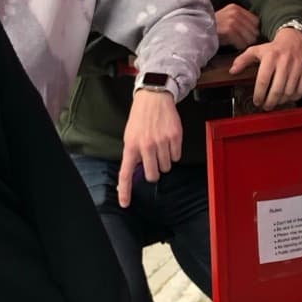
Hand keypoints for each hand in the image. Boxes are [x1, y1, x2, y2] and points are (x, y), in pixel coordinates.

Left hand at [118, 87, 182, 206]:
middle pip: (153, 175)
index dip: (125, 191)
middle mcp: (146, 146)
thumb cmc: (140, 118)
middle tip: (153, 160)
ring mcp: (161, 142)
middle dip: (154, 171)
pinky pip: (176, 157)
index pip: (126, 173)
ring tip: (160, 145)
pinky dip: (174, 152)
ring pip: (166, 166)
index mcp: (131, 146)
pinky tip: (168, 140)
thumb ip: (132, 154)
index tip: (125, 204)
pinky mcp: (175, 137)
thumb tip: (133, 173)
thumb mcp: (130, 136)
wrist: (153, 97)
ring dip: (164, 160)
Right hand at [214, 3, 261, 51]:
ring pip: (250, 38)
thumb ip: (239, 20)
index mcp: (235, 8)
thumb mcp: (225, 18)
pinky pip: (242, 43)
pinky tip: (232, 45)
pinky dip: (238, 47)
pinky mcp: (229, 30)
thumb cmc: (211, 28)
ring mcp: (232, 21)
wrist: (196, 31)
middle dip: (249, 38)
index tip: (245, 36)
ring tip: (236, 44)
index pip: (256, 21)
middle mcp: (235, 12)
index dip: (252, 30)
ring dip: (244, 44)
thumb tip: (255, 30)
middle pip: (254, 30)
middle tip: (240, 41)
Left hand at [229, 28, 301, 109]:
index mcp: (270, 57)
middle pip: (277, 89)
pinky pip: (301, 89)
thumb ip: (242, 60)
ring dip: (281, 101)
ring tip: (276, 101)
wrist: (295, 39)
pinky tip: (288, 97)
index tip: (257, 101)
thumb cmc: (274, 48)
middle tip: (266, 106)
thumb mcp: (256, 50)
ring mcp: (298, 66)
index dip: (259, 95)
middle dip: (270, 102)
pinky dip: (294, 97)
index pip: (263, 81)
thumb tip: (233, 71)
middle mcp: (284, 61)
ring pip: (289, 92)